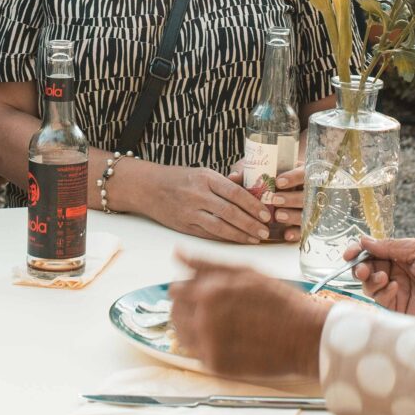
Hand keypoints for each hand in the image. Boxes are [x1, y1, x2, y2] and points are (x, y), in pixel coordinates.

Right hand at [127, 162, 272, 243]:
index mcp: (206, 177)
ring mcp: (190, 212)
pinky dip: (225, 239)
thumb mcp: (202, 173)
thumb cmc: (180, 179)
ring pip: (220, 227)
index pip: (235, 192)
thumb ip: (224, 183)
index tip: (265, 214)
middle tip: (265, 231)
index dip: (253, 205)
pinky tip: (237, 241)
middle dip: (251, 223)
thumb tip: (252, 192)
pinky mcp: (184, 226)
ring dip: (241, 235)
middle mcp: (198, 194)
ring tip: (255, 239)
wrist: (148, 187)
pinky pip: (209, 235)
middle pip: (230, 212)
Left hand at [169, 254, 330, 379]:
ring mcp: (209, 346)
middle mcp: (204, 320)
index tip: (201, 292)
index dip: (187, 289)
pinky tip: (227, 338)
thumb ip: (207, 263)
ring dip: (192, 327)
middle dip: (187, 308)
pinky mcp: (217, 367)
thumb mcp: (245, 272)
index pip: (175, 291)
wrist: (304, 337)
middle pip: (175, 313)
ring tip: (220, 324)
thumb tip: (177, 253)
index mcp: (209, 293)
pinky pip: (196, 353)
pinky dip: (205, 345)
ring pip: (181, 335)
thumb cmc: (279, 300)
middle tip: (213, 309)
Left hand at [225, 161, 303, 242]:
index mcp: (300, 174)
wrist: (275, 195)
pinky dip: (296, 233)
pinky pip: (304, 230)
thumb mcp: (258, 172)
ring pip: (306, 213)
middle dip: (291, 198)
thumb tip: (233, 177)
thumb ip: (248, 173)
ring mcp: (307, 209)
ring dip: (292, 215)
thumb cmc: (267, 178)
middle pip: (307, 195)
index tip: (278, 182)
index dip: (293, 177)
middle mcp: (307, 192)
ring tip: (278, 216)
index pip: (303, 173)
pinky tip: (286, 235)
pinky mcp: (303, 225)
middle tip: (275, 200)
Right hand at [348, 236, 414, 320]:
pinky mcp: (398, 309)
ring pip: (370, 284)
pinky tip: (395, 288)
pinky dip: (383, 292)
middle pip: (367, 268)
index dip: (359, 251)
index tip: (349, 253)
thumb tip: (365, 241)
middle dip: (360, 267)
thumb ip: (391, 246)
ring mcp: (396, 291)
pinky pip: (380, 299)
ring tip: (382, 277)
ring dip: (370, 279)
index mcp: (402, 255)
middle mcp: (396, 272)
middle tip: (360, 269)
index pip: (374, 251)